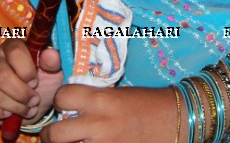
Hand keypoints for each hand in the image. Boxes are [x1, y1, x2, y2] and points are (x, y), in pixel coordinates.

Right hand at [0, 40, 62, 123]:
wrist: (32, 105)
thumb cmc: (42, 83)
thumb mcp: (52, 73)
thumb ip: (52, 62)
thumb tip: (50, 54)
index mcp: (12, 46)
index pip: (14, 51)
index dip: (26, 70)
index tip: (35, 82)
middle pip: (1, 75)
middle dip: (21, 93)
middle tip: (34, 101)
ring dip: (14, 106)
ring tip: (27, 109)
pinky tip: (8, 114)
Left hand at [45, 85, 174, 142]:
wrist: (179, 120)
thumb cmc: (150, 104)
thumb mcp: (119, 94)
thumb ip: (94, 99)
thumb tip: (70, 107)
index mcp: (102, 100)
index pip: (62, 96)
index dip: (60, 101)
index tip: (63, 107)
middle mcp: (99, 124)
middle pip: (54, 134)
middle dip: (50, 136)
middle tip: (55, 136)